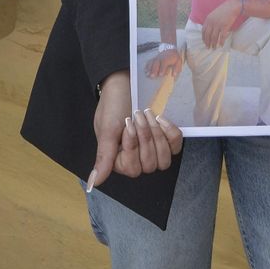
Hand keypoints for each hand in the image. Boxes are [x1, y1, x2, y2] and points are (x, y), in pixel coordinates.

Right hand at [88, 72, 181, 189]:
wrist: (125, 84)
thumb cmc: (113, 106)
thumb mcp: (107, 130)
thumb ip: (104, 157)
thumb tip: (93, 184)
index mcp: (119, 161)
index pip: (132, 168)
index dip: (133, 146)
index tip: (128, 124)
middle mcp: (137, 160)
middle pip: (150, 165)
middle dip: (145, 137)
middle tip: (137, 115)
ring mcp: (153, 151)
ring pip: (164, 160)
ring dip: (157, 135)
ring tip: (147, 114)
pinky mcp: (166, 140)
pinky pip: (175, 146)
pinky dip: (169, 131)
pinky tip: (160, 117)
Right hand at [146, 48, 181, 78]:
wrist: (169, 49)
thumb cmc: (174, 57)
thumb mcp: (178, 61)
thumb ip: (176, 68)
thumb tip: (174, 74)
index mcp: (167, 59)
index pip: (164, 63)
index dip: (162, 69)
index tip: (160, 75)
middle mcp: (161, 58)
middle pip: (156, 63)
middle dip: (154, 70)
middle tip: (152, 76)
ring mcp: (156, 58)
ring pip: (152, 62)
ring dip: (149, 68)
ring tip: (147, 74)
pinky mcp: (154, 59)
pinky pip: (149, 61)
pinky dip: (147, 66)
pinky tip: (145, 70)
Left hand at [199, 0, 241, 48]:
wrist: (232, 6)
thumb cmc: (224, 10)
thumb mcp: (214, 14)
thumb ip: (210, 21)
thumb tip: (209, 30)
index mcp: (208, 19)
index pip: (203, 31)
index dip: (204, 37)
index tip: (204, 42)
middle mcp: (212, 22)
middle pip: (208, 35)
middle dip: (207, 42)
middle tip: (208, 47)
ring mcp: (218, 24)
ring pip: (214, 37)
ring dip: (214, 44)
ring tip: (214, 48)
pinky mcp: (225, 26)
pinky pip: (222, 36)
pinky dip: (221, 42)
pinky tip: (221, 45)